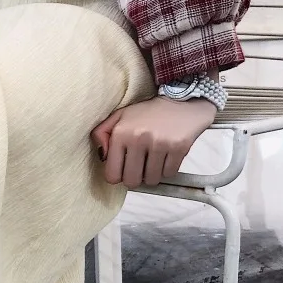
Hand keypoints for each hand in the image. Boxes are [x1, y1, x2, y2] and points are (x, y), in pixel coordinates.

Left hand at [90, 96, 216, 188]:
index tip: (123, 170)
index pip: (112, 175)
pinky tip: (166, 157)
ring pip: (151, 180)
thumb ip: (101, 134)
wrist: (181, 101)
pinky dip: (167, 170)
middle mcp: (138, 139)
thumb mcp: (119, 117)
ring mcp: (160, 144)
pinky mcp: (179, 147)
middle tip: (139, 169)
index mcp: (120, 133)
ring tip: (153, 161)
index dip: (117, 176)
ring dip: (152, 175)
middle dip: (135, 179)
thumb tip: (101, 157)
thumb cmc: (147, 113)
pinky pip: (169, 174)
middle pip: (132, 181)